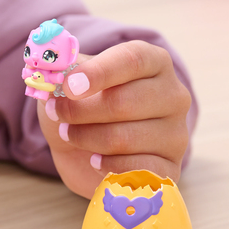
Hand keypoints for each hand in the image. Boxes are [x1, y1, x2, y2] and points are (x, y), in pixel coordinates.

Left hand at [37, 41, 190, 198]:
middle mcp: (172, 95)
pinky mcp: (170, 167)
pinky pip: (137, 169)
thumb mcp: (66, 84)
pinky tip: (94, 159)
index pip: (133, 59)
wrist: (82, 151)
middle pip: (124, 102)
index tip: (68, 86)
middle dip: (80, 111)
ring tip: (70, 134)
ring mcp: (176, 133)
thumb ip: (62, 70)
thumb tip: (52, 66)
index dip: (98, 72)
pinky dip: (107, 165)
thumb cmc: (79, 108)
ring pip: (124, 139)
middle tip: (57, 113)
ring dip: (86, 138)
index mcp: (153, 63)